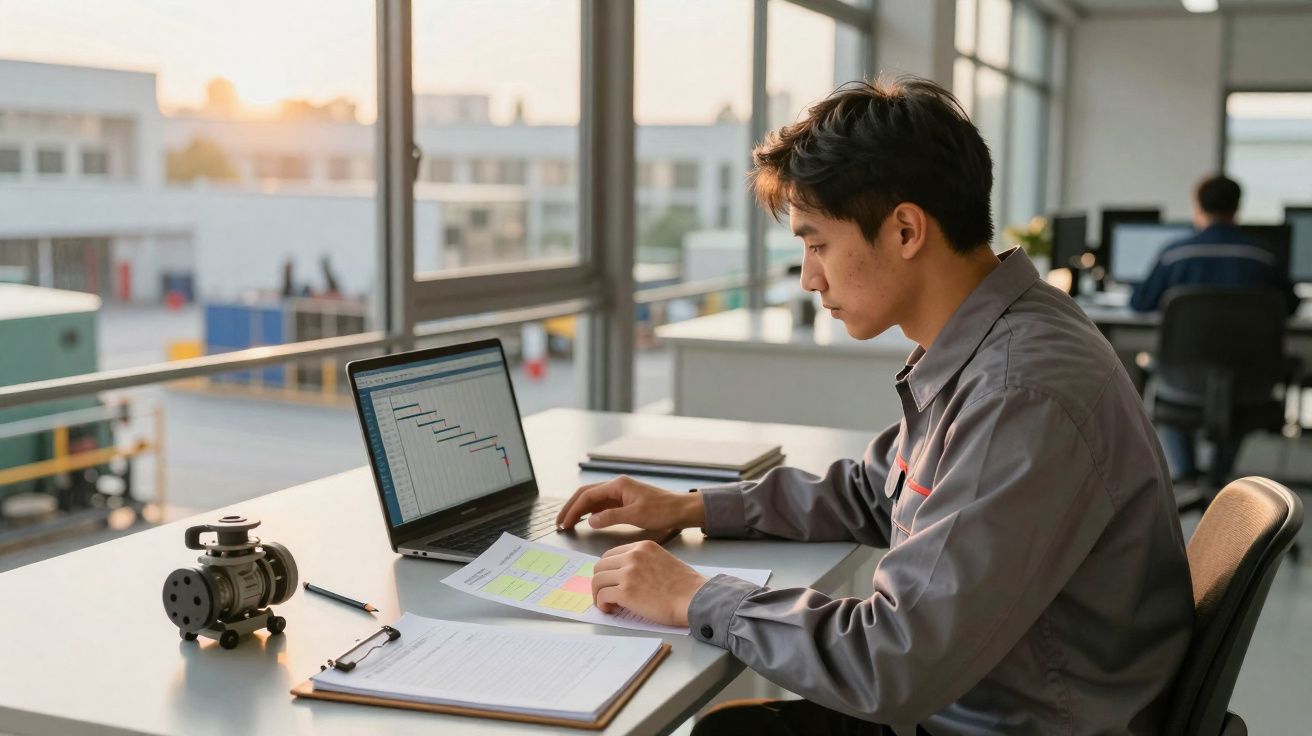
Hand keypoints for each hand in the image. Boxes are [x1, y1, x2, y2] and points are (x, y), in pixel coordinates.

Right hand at [556, 475, 704, 530]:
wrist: (682, 509)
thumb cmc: (663, 510)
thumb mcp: (636, 515)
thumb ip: (611, 517)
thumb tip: (589, 521)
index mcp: (618, 485)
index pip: (587, 495)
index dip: (573, 509)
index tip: (564, 523)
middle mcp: (617, 486)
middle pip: (586, 494)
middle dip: (571, 508)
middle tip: (559, 523)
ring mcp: (621, 493)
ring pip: (593, 499)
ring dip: (579, 510)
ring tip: (568, 523)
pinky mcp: (625, 501)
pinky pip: (602, 505)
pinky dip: (591, 512)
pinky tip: (586, 521)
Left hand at [591, 540, 707, 625]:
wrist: (695, 598)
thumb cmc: (685, 586)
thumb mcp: (663, 560)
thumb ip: (644, 562)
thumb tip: (626, 574)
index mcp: (642, 547)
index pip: (611, 554)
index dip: (607, 570)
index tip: (610, 581)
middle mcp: (633, 555)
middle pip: (600, 566)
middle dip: (600, 581)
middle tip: (605, 593)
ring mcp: (628, 573)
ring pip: (598, 580)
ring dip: (599, 594)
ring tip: (607, 603)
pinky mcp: (626, 591)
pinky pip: (603, 596)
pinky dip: (602, 604)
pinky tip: (610, 609)